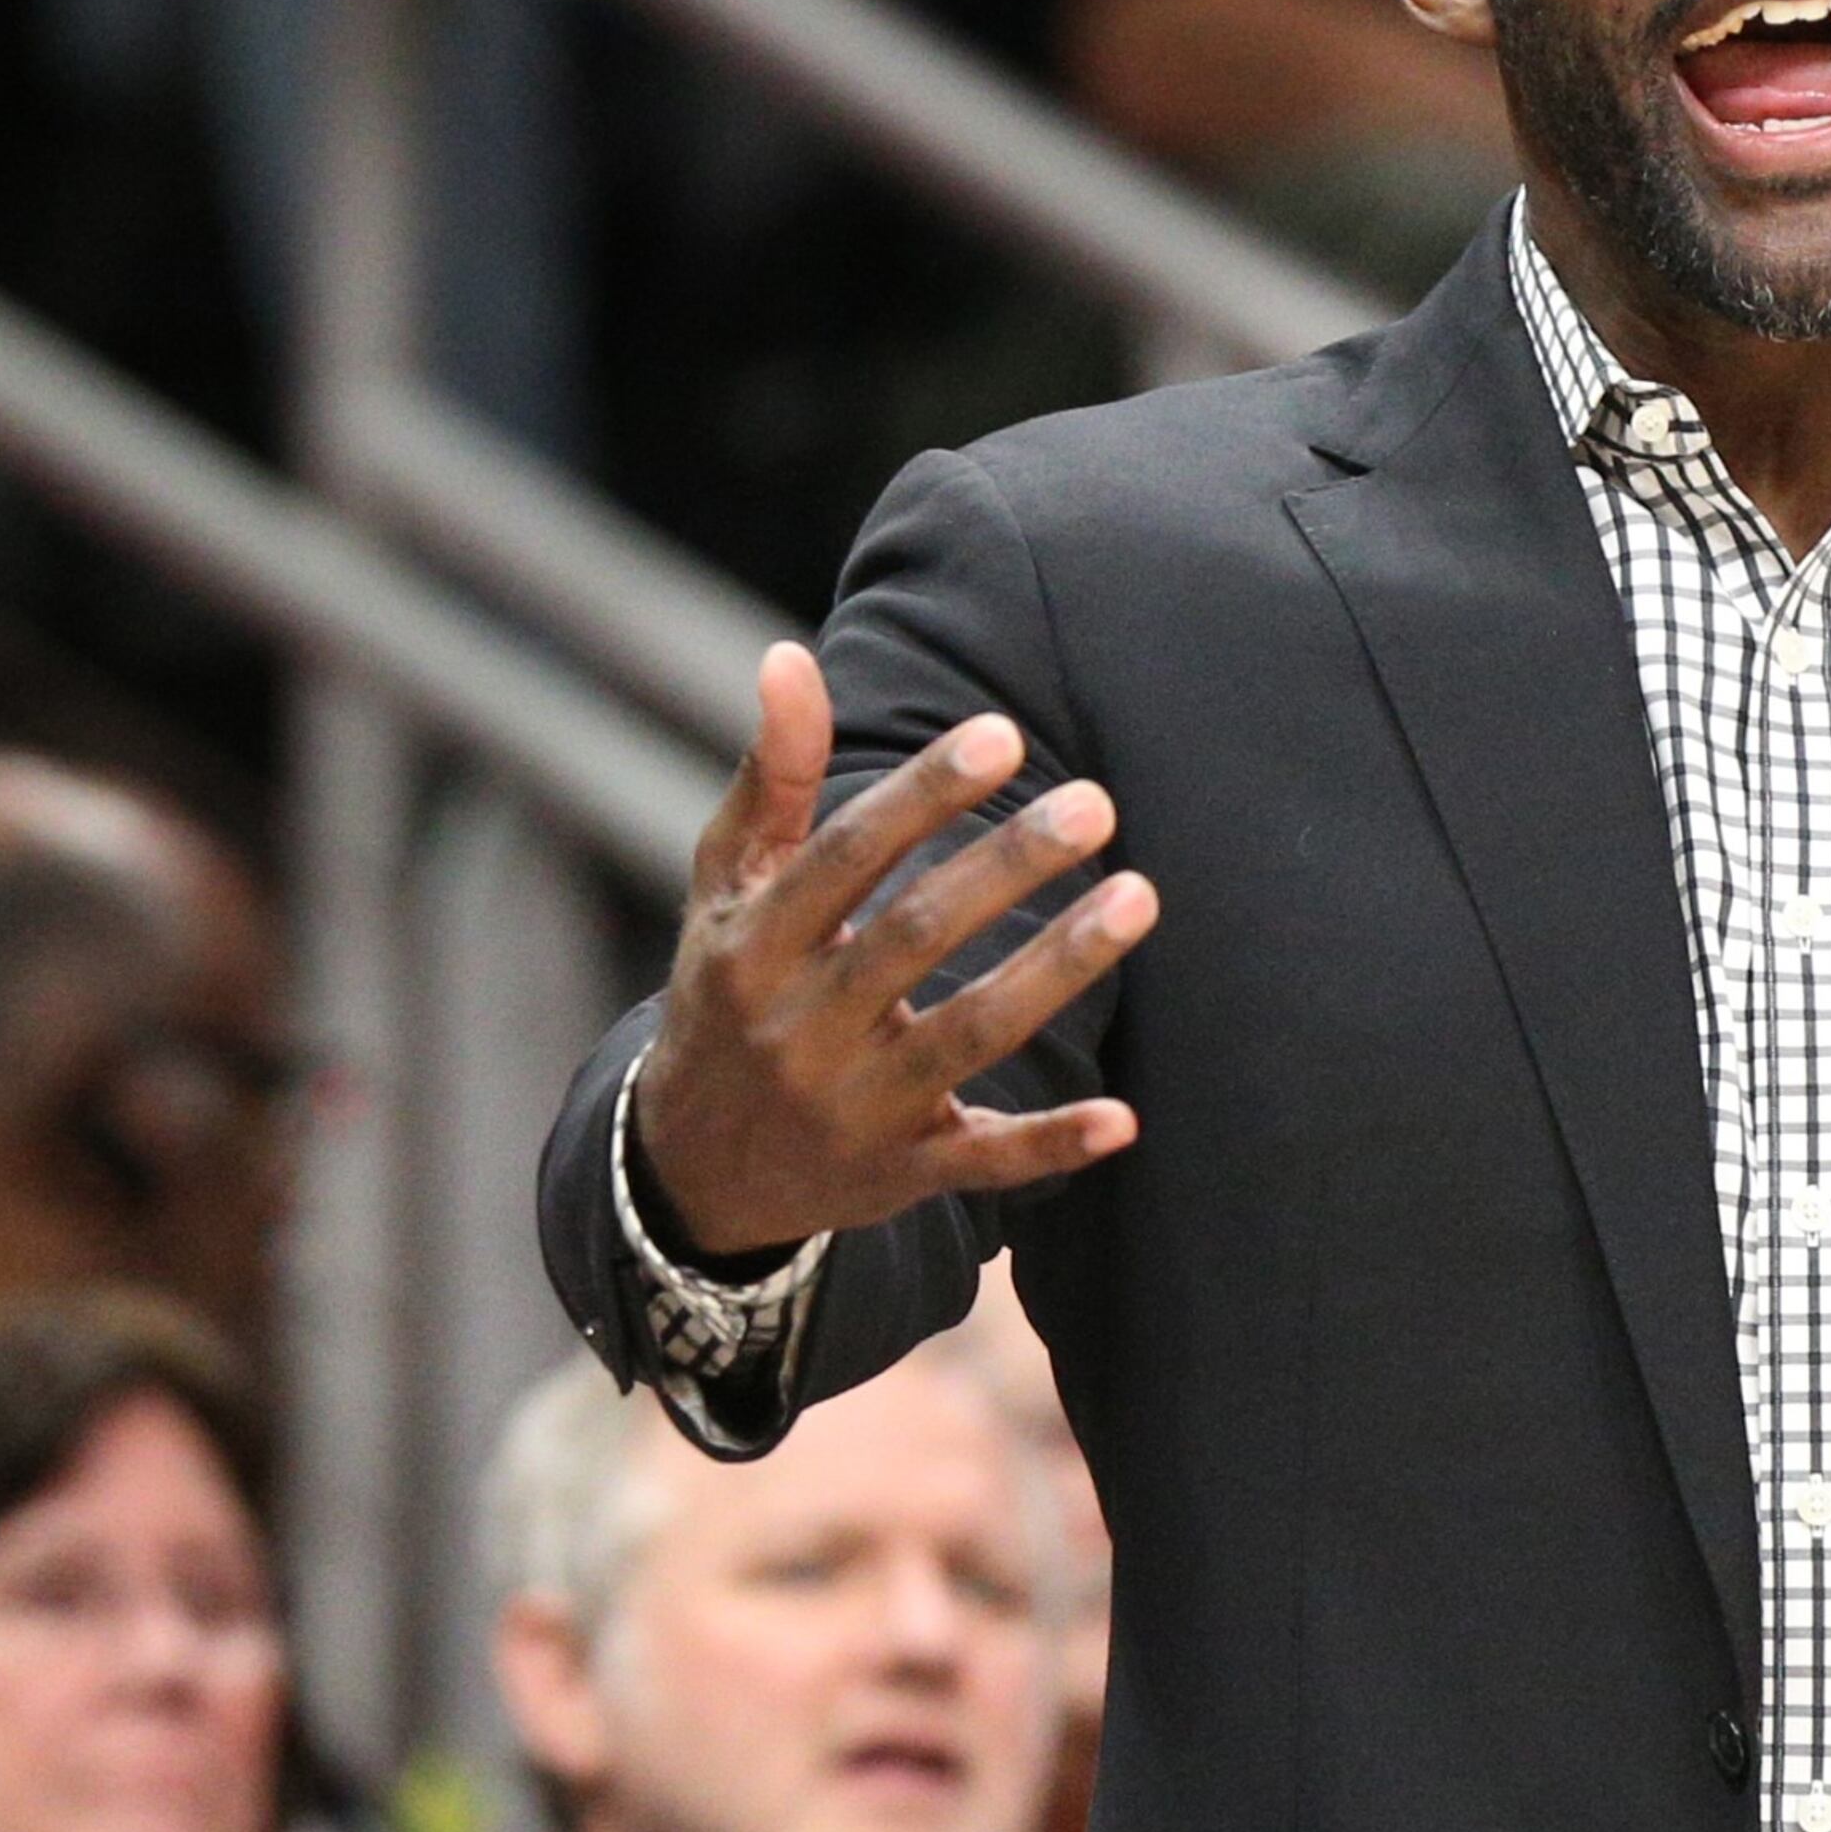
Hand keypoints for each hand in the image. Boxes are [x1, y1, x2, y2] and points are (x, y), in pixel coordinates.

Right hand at [633, 643, 1154, 1254]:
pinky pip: (984, 1163)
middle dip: (1008, 867)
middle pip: (916, 937)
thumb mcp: (727, 890)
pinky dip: (1052, 1145)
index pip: (845, 859)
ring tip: (1140, 896)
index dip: (923, 796)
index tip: (1002, 735)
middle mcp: (798, 1029)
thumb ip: (772, 780)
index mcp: (753, 947)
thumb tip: (789, 657)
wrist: (690, 1169)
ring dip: (1056, 969)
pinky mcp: (901, 1174)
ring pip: (968, 1036)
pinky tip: (1126, 1118)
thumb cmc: (729, 992)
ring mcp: (852, 1108)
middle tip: (1096, 802)